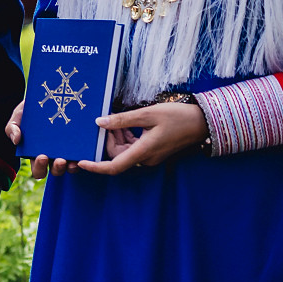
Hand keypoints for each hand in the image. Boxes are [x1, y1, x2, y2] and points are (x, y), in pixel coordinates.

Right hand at [9, 98, 77, 179]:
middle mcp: (53, 156)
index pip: (38, 170)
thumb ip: (12, 128)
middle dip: (58, 169)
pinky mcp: (78, 145)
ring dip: (71, 168)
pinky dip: (83, 158)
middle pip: (56, 172)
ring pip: (70, 168)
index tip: (42, 156)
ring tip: (72, 161)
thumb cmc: (30, 110)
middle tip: (59, 160)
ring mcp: (66, 152)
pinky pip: (82, 157)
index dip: (40, 167)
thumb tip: (16, 141)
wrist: (47, 97)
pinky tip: (82, 153)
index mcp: (37, 154)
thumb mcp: (18, 116)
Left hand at [76, 99, 207, 174]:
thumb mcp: (147, 114)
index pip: (113, 166)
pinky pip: (132, 147)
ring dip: (117, 136)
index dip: (95, 167)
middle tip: (109, 119)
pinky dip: (126, 136)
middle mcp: (145, 158)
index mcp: (143, 152)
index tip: (80, 162)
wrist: (202, 122)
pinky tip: (127, 123)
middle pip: (116, 155)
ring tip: (120, 118)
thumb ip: (122, 120)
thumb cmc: (177, 117)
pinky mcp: (153, 151)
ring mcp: (149, 156)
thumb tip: (99, 123)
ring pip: (124, 150)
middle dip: (109, 138)